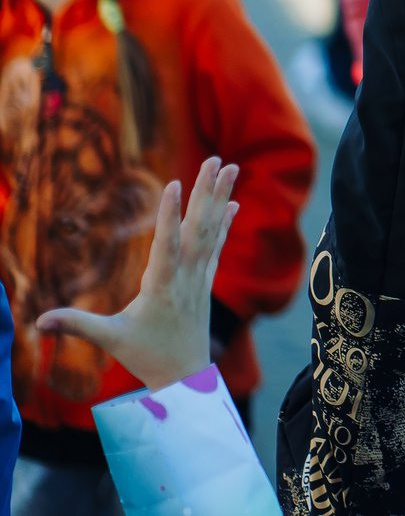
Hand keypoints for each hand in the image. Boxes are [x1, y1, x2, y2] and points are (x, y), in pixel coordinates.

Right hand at [35, 160, 240, 391]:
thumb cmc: (146, 356)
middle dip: (207, 192)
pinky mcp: (205, 282)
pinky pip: (217, 246)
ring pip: (212, 231)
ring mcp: (200, 277)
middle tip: (218, 160)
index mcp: (162, 286)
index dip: (171, 215)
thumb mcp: (110, 339)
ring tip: (231, 167)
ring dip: (220, 198)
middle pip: (198, 227)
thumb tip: (38, 321)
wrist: (185, 376)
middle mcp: (186, 276)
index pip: (167, 244)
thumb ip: (77, 325)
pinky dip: (224, 224)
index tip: (175, 184)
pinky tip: (233, 204)